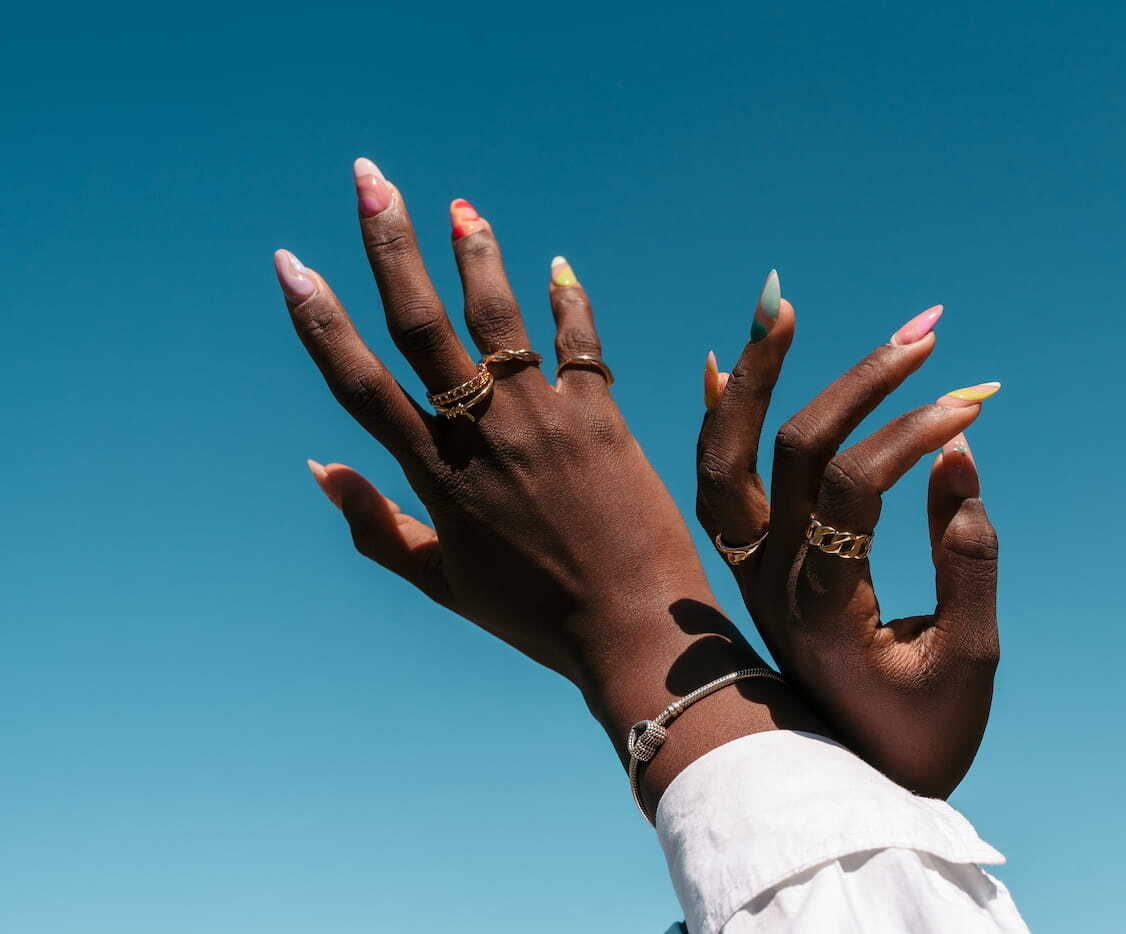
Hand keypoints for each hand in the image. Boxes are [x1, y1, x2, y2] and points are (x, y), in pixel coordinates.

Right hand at [279, 160, 823, 809]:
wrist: (631, 630)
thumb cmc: (531, 614)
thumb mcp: (439, 579)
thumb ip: (372, 524)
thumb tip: (316, 468)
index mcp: (433, 474)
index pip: (358, 383)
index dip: (319, 320)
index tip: (289, 263)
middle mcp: (480, 434)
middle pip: (421, 323)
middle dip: (388, 243)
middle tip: (370, 177)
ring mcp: (542, 419)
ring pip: (499, 316)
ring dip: (476, 253)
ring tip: (460, 207)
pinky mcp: (600, 416)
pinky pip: (580, 342)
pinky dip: (570, 302)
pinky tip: (558, 266)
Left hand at [696, 274, 1000, 797]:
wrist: (843, 799)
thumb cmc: (918, 741)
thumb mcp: (968, 662)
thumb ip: (969, 560)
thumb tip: (960, 459)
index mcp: (821, 602)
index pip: (856, 484)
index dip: (916, 435)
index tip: (977, 402)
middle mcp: (770, 577)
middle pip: (792, 448)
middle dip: (860, 380)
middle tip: (924, 331)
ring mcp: (750, 570)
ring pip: (727, 455)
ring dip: (756, 377)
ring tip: (777, 303)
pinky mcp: (752, 568)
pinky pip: (716, 484)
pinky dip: (720, 421)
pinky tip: (724, 366)